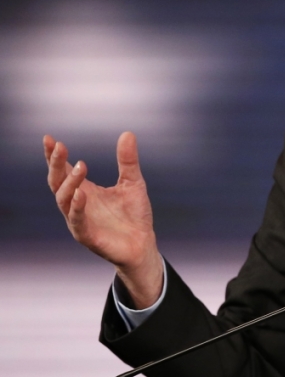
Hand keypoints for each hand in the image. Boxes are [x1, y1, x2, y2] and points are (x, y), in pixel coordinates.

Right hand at [44, 132, 162, 307]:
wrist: (143, 243)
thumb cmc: (134, 214)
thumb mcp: (134, 182)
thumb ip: (128, 161)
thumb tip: (127, 133)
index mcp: (85, 190)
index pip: (62, 171)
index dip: (54, 156)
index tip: (49, 139)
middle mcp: (77, 204)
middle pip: (57, 182)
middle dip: (56, 164)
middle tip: (60, 146)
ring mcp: (79, 220)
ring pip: (64, 200)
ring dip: (70, 182)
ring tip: (81, 166)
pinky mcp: (87, 235)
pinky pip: (77, 221)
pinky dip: (77, 208)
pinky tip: (81, 194)